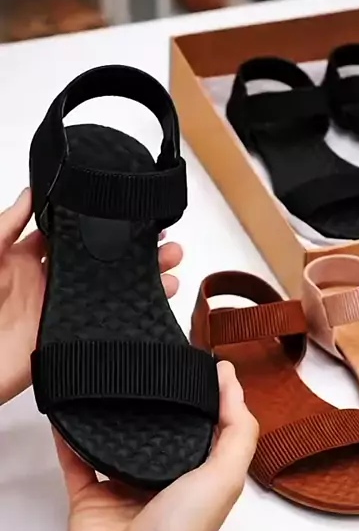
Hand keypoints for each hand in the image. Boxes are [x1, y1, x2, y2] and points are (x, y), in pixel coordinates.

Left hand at [0, 189, 182, 404]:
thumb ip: (7, 226)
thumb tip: (32, 192)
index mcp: (24, 258)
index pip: (68, 233)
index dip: (97, 221)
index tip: (126, 209)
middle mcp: (48, 282)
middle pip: (98, 259)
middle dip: (131, 246)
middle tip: (160, 235)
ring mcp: (62, 309)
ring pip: (111, 287)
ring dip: (142, 274)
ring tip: (170, 260)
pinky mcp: (70, 337)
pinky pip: (108, 321)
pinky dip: (135, 310)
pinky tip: (158, 297)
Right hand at [55, 361, 257, 530]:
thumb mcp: (225, 477)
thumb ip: (237, 430)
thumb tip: (232, 382)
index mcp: (202, 478)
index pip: (209, 428)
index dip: (208, 395)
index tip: (197, 358)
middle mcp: (167, 482)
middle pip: (163, 432)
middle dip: (159, 401)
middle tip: (150, 361)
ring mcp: (126, 489)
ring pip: (119, 442)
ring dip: (116, 416)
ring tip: (112, 379)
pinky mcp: (90, 496)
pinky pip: (78, 459)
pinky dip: (71, 437)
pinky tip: (69, 410)